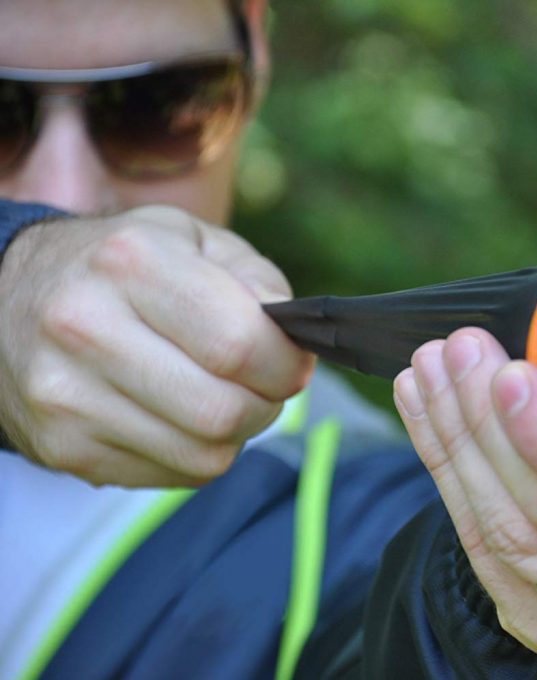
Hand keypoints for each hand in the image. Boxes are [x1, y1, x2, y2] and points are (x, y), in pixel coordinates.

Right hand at [0, 205, 313, 486]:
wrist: (9, 299)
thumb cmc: (124, 268)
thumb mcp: (193, 241)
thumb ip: (257, 281)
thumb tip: (294, 341)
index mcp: (130, 262)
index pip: (240, 343)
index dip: (286, 364)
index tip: (292, 361)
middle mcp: (85, 327)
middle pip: (224, 411)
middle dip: (266, 404)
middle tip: (263, 385)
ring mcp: (66, 396)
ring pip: (204, 454)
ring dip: (235, 434)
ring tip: (222, 396)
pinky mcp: (62, 447)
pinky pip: (173, 475)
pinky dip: (197, 453)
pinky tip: (180, 416)